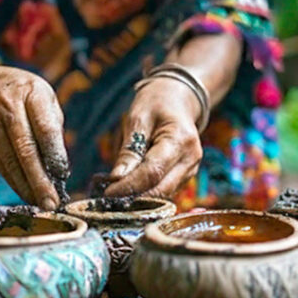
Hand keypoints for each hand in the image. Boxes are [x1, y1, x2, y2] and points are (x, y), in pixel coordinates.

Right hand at [0, 64, 69, 208]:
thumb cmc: (25, 97)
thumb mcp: (44, 99)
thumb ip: (53, 128)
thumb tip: (58, 168)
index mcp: (31, 93)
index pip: (44, 128)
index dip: (54, 153)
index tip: (63, 175)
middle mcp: (7, 108)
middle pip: (25, 149)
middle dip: (39, 180)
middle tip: (52, 202)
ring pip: (10, 162)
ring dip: (27, 188)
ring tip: (42, 204)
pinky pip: (1, 167)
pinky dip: (16, 184)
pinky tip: (28, 195)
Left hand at [104, 77, 202, 197]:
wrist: (178, 100)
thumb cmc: (156, 104)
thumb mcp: (138, 119)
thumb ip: (130, 149)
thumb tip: (117, 179)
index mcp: (181, 140)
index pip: (153, 172)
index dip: (129, 186)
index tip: (107, 192)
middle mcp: (191, 159)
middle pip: (160, 189)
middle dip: (133, 196)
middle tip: (106, 196)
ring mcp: (190, 170)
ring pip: (163, 194)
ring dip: (139, 197)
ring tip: (115, 190)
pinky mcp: (184, 177)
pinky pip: (164, 190)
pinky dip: (146, 192)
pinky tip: (128, 187)